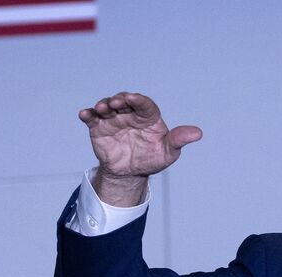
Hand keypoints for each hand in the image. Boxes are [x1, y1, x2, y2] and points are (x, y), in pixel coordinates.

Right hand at [78, 92, 202, 205]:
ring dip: (103, 105)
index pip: (145, 104)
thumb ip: (179, 140)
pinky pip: (92, 118)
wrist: (130, 173)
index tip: (134, 98)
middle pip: (124, 101)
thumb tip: (198, 133)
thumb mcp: (168, 152)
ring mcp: (113, 118)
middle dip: (120, 99)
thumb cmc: (152, 158)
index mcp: (148, 116)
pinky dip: (87, 114)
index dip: (139, 100)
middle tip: (116, 102)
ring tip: (101, 108)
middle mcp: (130, 113)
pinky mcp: (99, 127)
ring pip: (107, 106)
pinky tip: (84, 114)